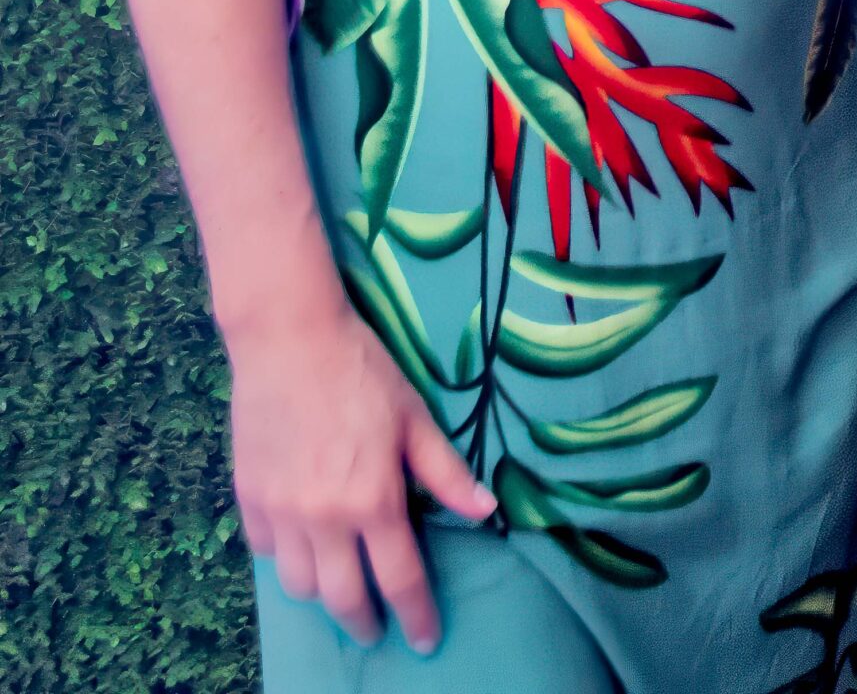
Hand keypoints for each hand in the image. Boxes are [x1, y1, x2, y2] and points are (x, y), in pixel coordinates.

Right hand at [227, 291, 495, 652]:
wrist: (289, 340)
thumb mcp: (415, 417)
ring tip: (340, 583)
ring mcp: (281, 512)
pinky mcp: (249, 499)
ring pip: (299, 585)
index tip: (424, 639)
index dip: (416, 614)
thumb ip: (446, 472)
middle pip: (344, 598)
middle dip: (365, 622)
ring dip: (323, 593)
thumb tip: (485, 510)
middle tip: (378, 627)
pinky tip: (302, 543)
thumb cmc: (361, 372)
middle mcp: (324, 518)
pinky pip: (267, 552)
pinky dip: (287, 556)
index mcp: (373, 500)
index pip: (400, 578)